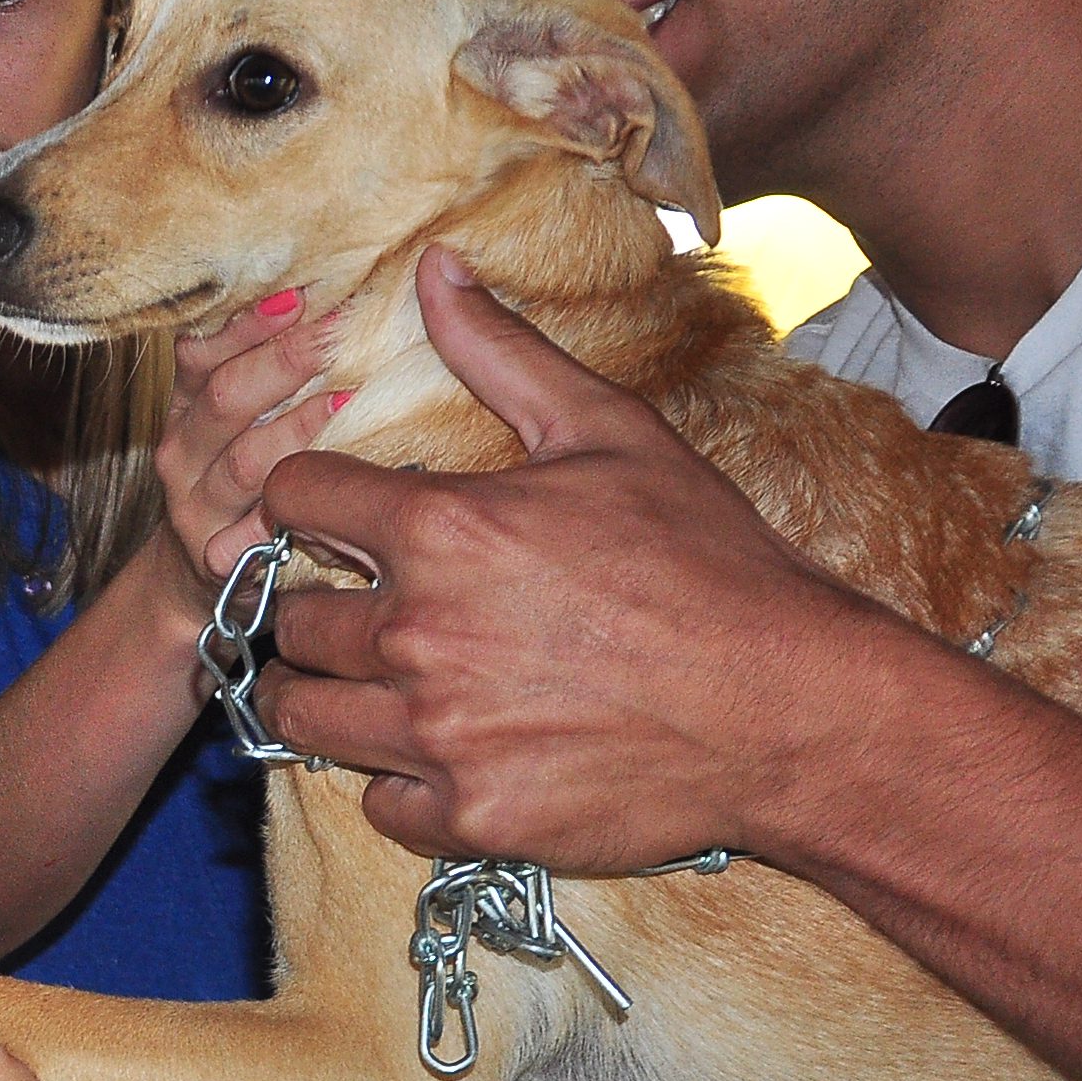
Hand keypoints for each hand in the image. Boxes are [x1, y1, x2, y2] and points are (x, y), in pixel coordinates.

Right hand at [159, 288, 338, 584]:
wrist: (198, 575)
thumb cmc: (239, 480)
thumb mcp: (239, 420)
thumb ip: (267, 368)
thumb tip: (334, 303)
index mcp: (185, 406)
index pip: (201, 353)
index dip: (246, 324)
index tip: (298, 296)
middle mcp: (181, 451)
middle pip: (225, 397)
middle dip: (283, 361)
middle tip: (337, 332)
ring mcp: (195, 504)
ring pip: (244, 461)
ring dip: (296, 427)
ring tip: (345, 399)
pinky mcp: (216, 555)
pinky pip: (257, 528)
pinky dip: (292, 506)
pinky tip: (327, 486)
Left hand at [252, 250, 873, 866]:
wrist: (793, 707)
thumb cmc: (709, 563)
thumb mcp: (611, 434)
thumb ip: (504, 352)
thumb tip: (432, 266)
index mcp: (441, 529)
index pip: (290, 497)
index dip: (303, 501)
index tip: (331, 518)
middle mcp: (419, 633)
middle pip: (287, 619)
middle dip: (316, 607)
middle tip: (368, 609)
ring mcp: (439, 733)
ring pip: (302, 715)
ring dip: (328, 695)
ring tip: (379, 680)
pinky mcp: (469, 814)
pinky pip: (375, 801)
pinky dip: (399, 781)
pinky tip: (448, 751)